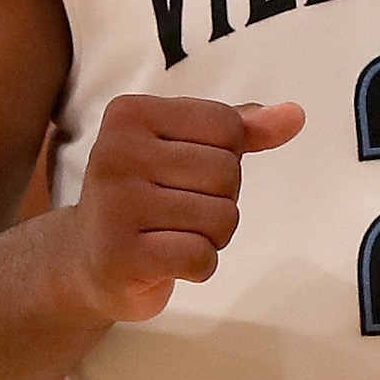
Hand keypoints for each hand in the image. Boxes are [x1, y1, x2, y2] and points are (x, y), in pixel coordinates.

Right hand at [72, 95, 304, 321]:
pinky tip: (168, 261)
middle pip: (227, 173)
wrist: (85, 261)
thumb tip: (295, 115)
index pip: (226, 126)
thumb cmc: (146, 196)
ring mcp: (115, 205)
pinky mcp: (120, 255)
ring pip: (221, 217)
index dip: (226, 157)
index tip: (186, 173)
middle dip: (219, 200)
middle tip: (177, 211)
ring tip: (171, 235)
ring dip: (211, 236)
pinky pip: (202, 256)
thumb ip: (240, 129)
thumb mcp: (187, 149)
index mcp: (130, 113)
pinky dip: (200, 265)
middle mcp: (115, 152)